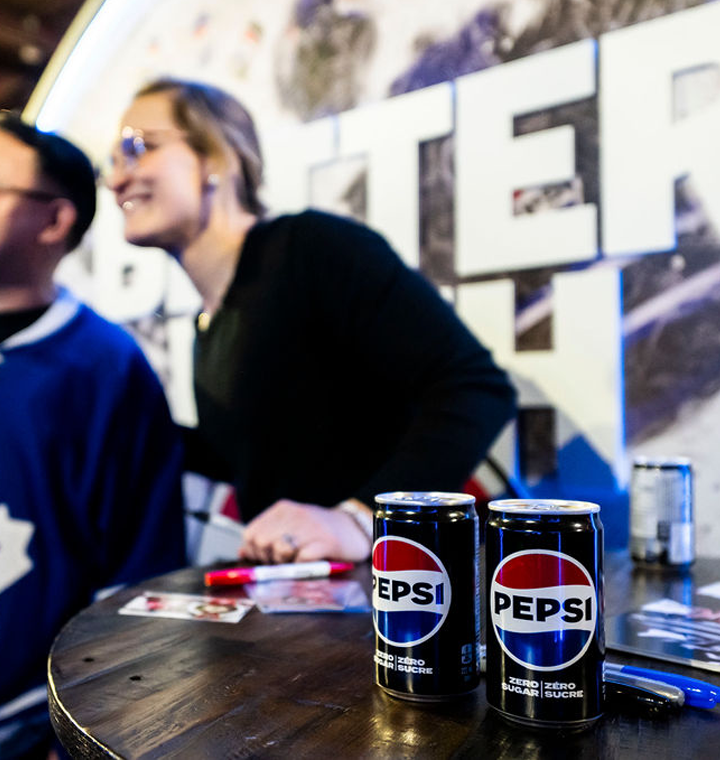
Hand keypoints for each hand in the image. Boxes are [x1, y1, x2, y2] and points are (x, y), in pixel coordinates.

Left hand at [239, 498, 371, 563]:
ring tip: (297, 560)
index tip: (266, 557)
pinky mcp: (326, 541)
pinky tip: (310, 562)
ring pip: (280, 550)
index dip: (254, 551)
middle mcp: (294, 514)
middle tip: (283, 561)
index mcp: (282, 509)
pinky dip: (302, 566)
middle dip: (268, 558)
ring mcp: (310, 527)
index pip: (251, 533)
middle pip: (262, 543)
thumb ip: (268, 536)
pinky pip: (302, 559)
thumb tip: (243, 551)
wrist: (354, 528)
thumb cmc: (319, 531)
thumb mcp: (291, 527)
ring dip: (285, 563)